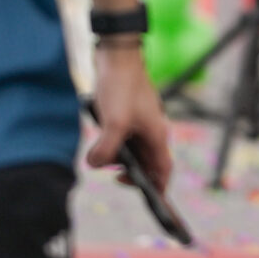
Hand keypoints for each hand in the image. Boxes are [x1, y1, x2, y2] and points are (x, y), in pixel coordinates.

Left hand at [87, 43, 172, 191]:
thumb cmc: (122, 87)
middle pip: (146, 162)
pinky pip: (122, 137)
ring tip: (101, 156)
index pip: (163, 170)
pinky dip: (112, 144)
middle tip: (113, 175)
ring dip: (117, 157)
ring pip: (132, 150)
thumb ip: (106, 149)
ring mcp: (139, 122)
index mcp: (156, 135)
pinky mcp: (127, 114)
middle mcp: (151, 131)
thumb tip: (95, 165)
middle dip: (131, 172)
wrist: (117, 55)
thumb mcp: (114, 123)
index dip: (159, 188)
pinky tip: (98, 138)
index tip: (151, 202)